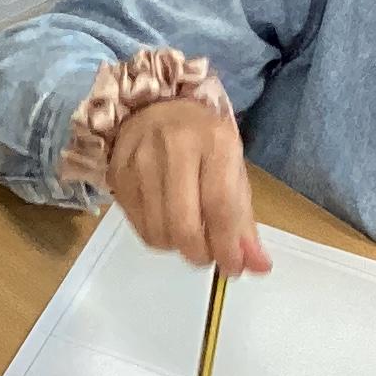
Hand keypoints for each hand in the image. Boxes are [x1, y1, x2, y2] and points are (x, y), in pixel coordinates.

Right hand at [106, 68, 267, 279]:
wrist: (154, 106)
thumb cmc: (202, 141)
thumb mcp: (233, 171)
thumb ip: (244, 221)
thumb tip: (258, 266)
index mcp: (214, 141)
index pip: (220, 206)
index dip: (228, 246)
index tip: (234, 269)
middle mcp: (174, 147)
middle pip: (183, 225)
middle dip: (200, 254)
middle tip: (209, 256)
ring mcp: (140, 161)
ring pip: (159, 233)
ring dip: (178, 247)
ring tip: (189, 235)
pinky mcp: (118, 176)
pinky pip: (140, 228)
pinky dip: (159, 237)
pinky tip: (168, 222)